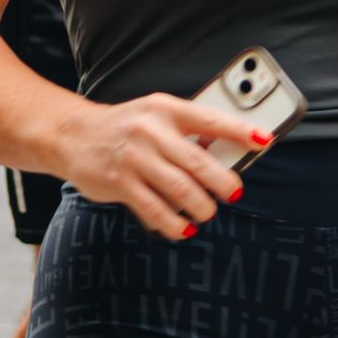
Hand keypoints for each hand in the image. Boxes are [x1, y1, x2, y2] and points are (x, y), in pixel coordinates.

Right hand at [60, 92, 262, 239]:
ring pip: (180, 189)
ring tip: (208, 211)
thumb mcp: (156, 114)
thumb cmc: (126, 125)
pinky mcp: (119, 183)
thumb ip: (186, 130)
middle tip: (233, 192)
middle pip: (198, 161)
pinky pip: (154, 209)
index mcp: (166, 109)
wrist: (73, 134)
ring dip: (201, 206)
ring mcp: (134, 158)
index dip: (240, 131)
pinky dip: (173, 223)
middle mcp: (150, 131)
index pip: (210, 119)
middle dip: (223, 182)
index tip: (265, 141)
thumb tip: (225, 153)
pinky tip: (184, 228)